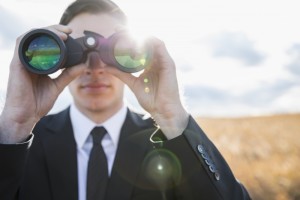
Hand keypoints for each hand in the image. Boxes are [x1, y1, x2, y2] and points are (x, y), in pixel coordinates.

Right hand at [0, 25, 84, 142]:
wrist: (25, 116)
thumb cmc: (37, 103)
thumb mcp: (57, 86)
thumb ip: (68, 75)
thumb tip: (83, 65)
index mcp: (38, 64)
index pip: (45, 43)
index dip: (57, 35)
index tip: (71, 34)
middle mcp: (29, 60)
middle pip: (38, 37)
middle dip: (53, 30)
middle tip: (68, 31)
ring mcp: (22, 61)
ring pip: (30, 37)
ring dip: (46, 32)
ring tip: (62, 34)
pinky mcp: (17, 65)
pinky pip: (22, 46)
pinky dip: (35, 39)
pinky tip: (48, 40)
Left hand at [106, 37, 188, 138]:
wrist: (162, 111)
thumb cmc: (152, 100)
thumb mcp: (133, 83)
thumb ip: (121, 74)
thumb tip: (106, 67)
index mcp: (150, 64)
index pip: (140, 46)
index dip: (129, 38)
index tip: (116, 32)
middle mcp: (158, 60)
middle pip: (146, 41)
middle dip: (132, 33)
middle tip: (118, 30)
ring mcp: (164, 61)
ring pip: (152, 41)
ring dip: (139, 37)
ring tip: (126, 38)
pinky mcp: (169, 63)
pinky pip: (160, 46)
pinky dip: (149, 43)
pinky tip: (138, 45)